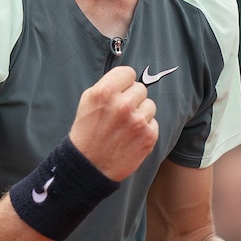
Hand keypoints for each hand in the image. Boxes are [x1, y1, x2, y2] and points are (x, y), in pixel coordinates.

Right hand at [69, 66, 158, 181]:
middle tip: (120, 114)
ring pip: (150, 105)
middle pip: (140, 88)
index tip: (119, 92)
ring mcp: (138, 121)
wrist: (89, 166)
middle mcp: (122, 105)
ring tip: (126, 126)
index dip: (124, 83)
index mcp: (105, 92)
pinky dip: (145, 129)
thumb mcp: (88, 102)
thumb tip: (128, 78)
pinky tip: (131, 137)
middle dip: (132, 99)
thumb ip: (108, 86)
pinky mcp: (149, 136)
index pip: (129, 73)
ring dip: (140, 113)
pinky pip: (154, 122)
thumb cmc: (87, 132)